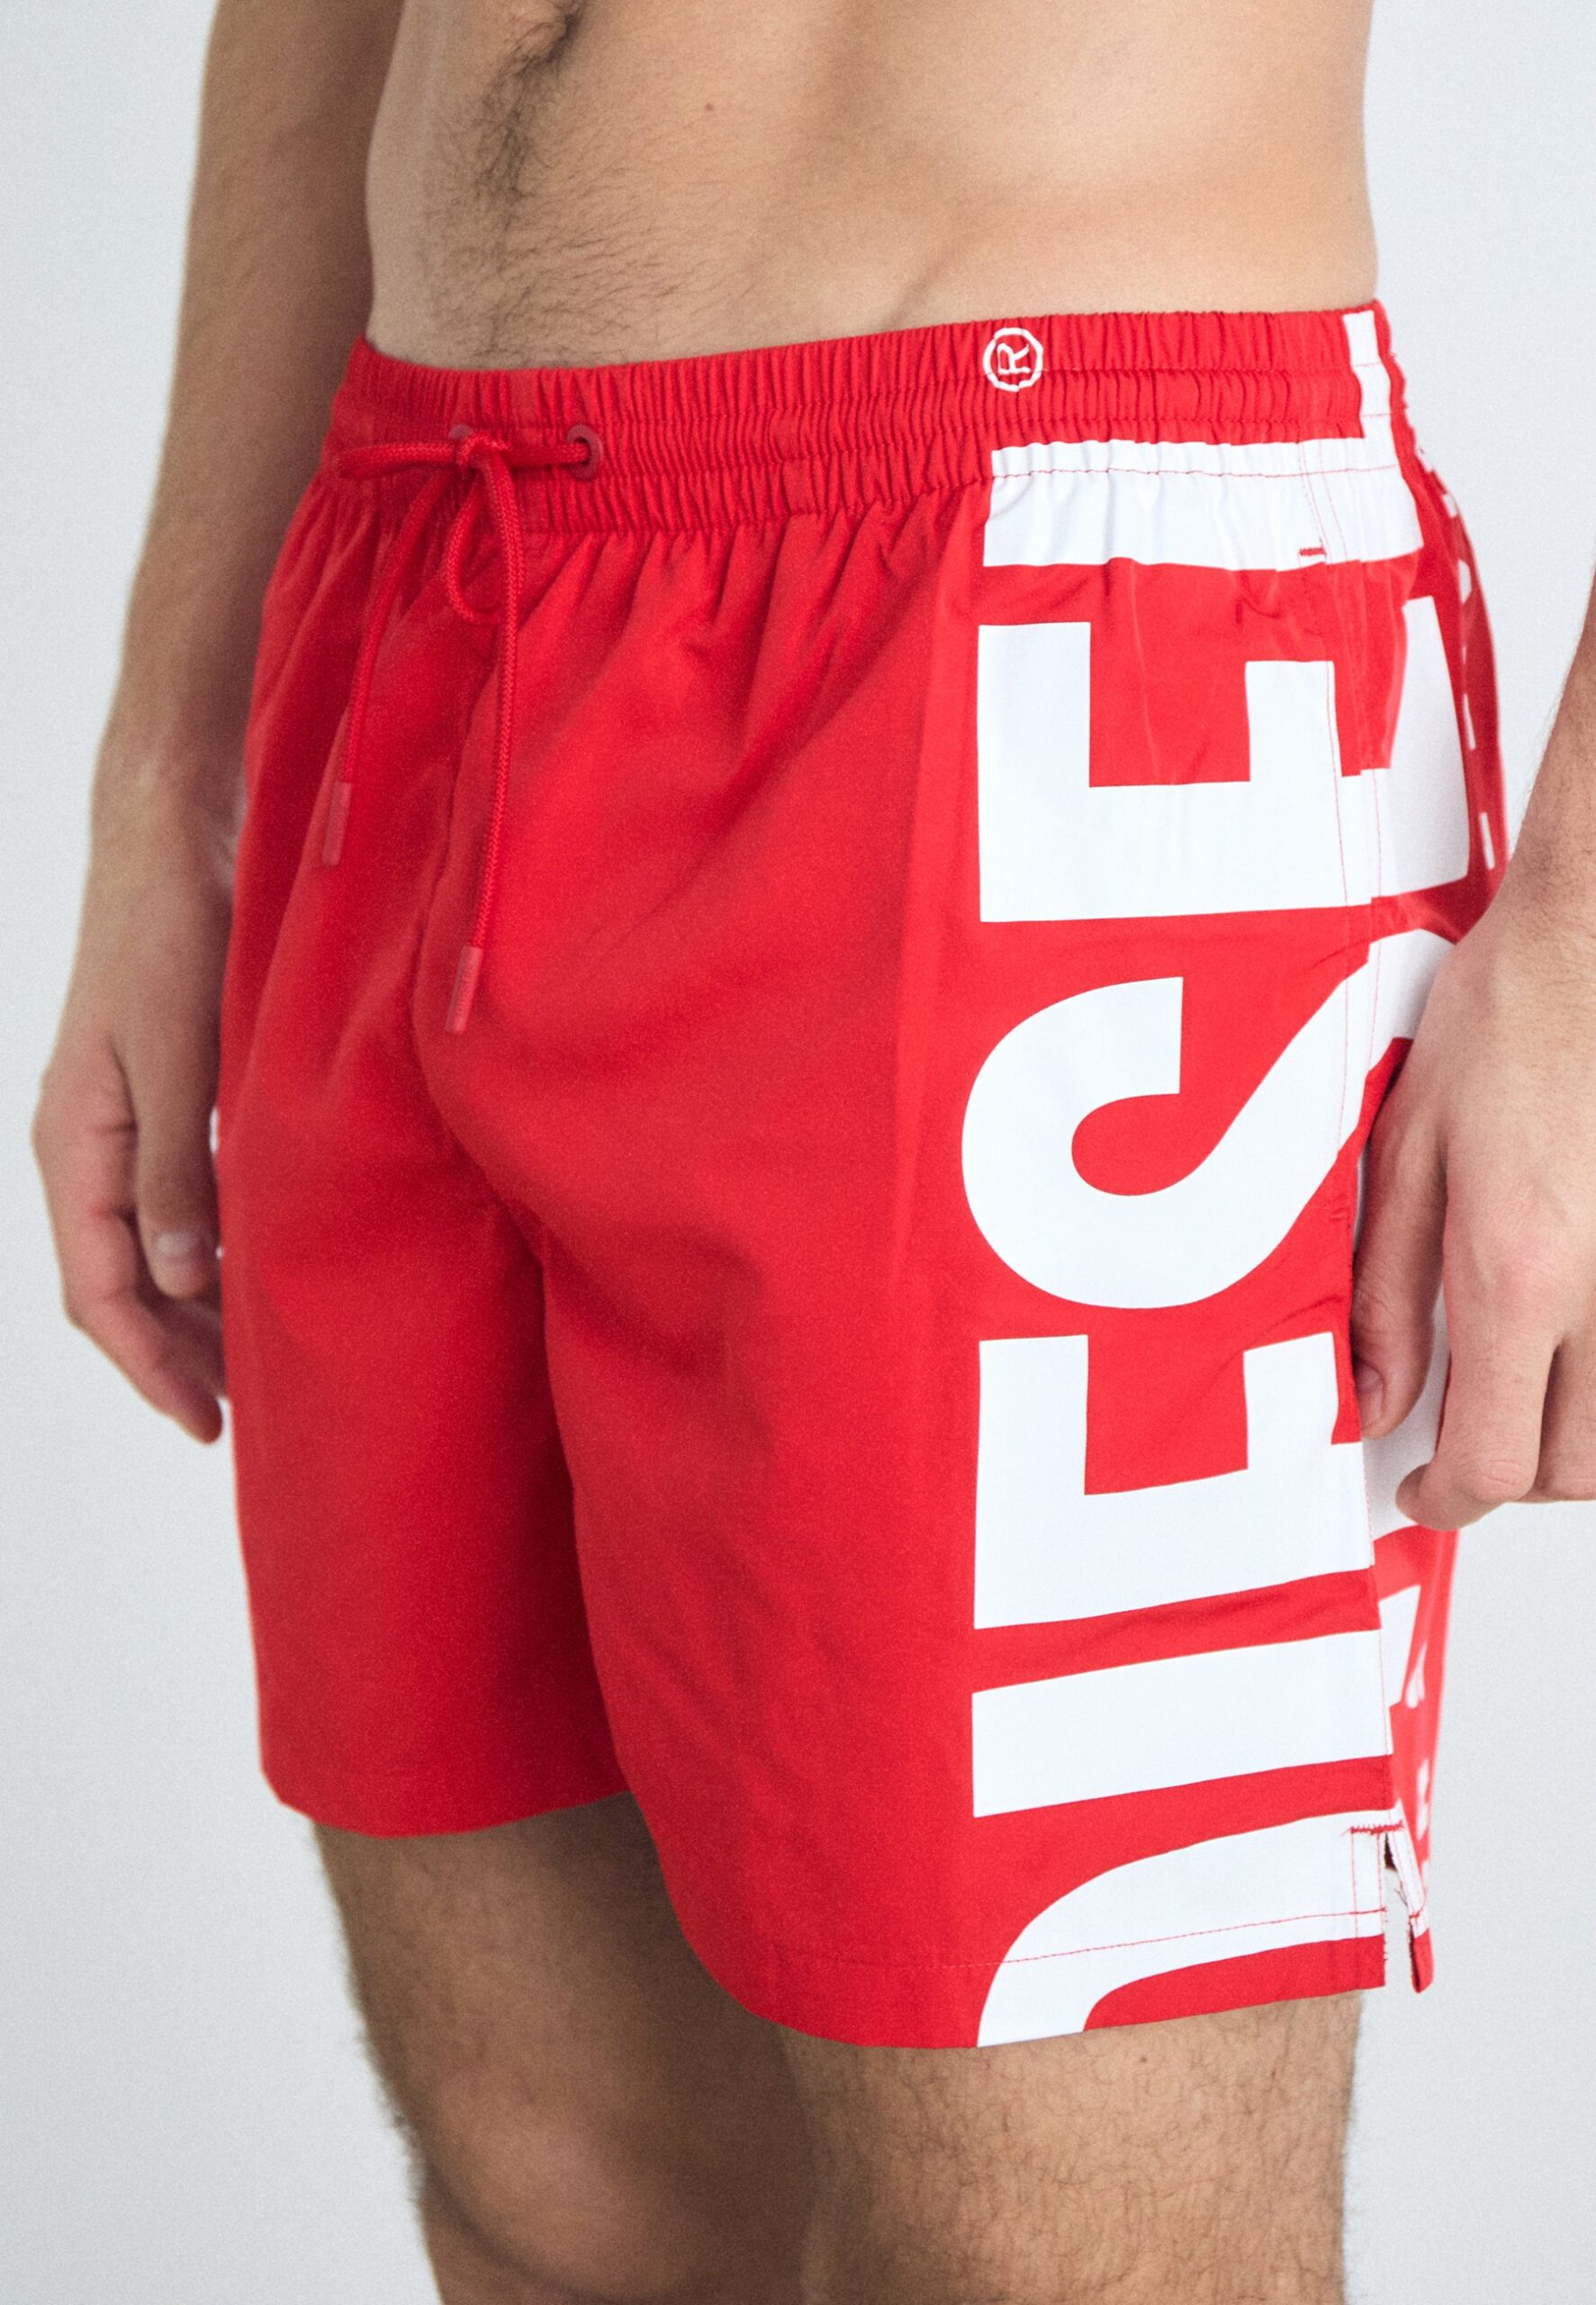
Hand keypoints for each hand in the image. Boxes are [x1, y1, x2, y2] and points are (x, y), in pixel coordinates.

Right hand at [33, 757, 235, 1442]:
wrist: (175, 836)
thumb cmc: (170, 932)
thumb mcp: (177, 1054)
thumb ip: (176, 1168)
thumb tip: (182, 1279)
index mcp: (73, 1143)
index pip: (100, 1290)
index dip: (152, 1366)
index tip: (206, 1424)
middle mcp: (89, 1144)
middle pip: (118, 1283)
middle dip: (172, 1356)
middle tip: (237, 1417)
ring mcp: (123, 1122)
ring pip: (146, 1249)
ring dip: (191, 1312)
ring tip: (247, 1366)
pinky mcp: (164, 1097)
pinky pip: (173, 1203)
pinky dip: (208, 1252)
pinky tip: (252, 1271)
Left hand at [1352, 881, 1595, 1525]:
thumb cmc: (1513, 1017)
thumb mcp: (1407, 1152)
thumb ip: (1385, 1294)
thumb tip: (1372, 1400)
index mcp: (1520, 1272)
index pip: (1494, 1462)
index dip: (1448, 1499)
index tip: (1424, 1487)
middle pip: (1573, 1470)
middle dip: (1510, 1475)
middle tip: (1464, 1433)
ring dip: (1574, 1437)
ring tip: (1523, 1383)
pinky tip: (1576, 1330)